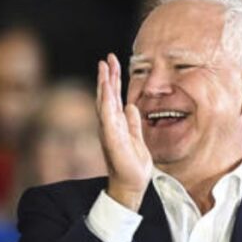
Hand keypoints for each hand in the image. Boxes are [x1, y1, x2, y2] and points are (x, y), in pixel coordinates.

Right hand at [96, 54, 151, 210]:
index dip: (113, 80)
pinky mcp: (112, 139)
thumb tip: (131, 107)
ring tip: (104, 67)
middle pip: (107, 96)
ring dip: (104, 85)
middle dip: (107, 76)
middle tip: (107, 58)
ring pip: (105, 103)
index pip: (113, 98)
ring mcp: (109, 131)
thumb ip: (133, 122)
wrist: (132, 183)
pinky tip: (106, 91)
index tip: (112, 64)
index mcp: (116, 124)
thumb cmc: (133, 164)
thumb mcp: (137, 137)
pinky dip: (106, 104)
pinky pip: (108, 118)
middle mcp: (110, 125)